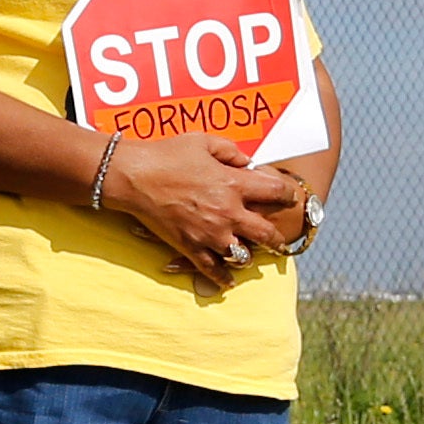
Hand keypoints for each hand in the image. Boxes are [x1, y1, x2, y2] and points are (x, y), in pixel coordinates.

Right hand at [102, 131, 300, 285]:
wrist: (134, 176)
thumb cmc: (167, 154)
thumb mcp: (203, 142)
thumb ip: (230, 151)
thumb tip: (247, 162)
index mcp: (234, 184)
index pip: (276, 192)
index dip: (288, 194)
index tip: (290, 197)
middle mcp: (228, 213)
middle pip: (267, 233)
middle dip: (277, 237)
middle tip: (280, 239)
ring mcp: (210, 233)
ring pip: (242, 255)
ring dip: (248, 254)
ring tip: (249, 253)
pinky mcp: (190, 247)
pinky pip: (212, 270)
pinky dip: (223, 278)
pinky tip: (229, 281)